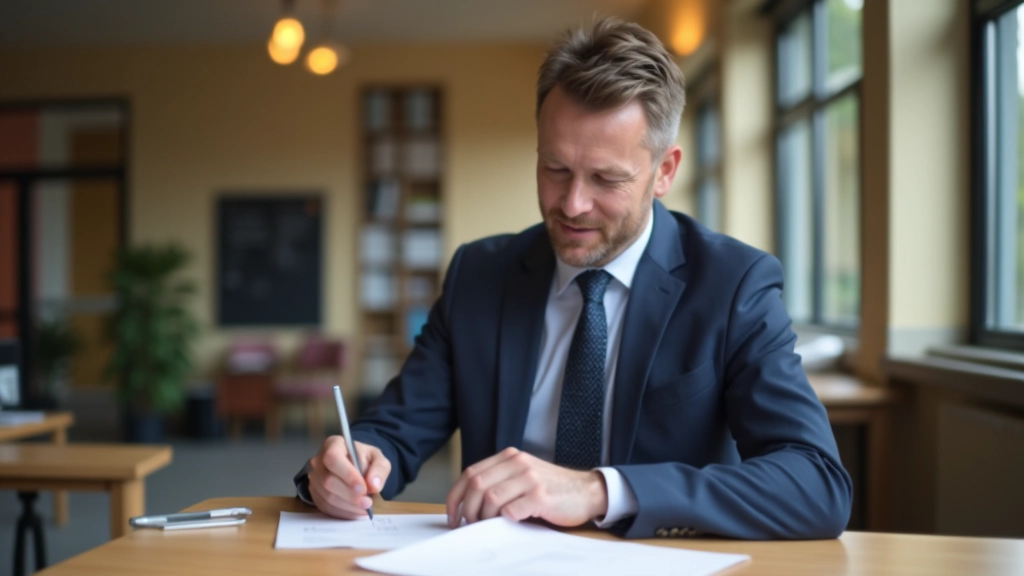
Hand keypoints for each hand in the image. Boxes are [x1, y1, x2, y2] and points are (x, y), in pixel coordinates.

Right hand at [307, 436, 391, 518]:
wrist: (356, 466)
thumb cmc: (364, 460)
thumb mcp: (378, 458)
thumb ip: (380, 468)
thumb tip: (374, 485)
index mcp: (333, 445)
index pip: (333, 458)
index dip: (347, 475)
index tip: (363, 488)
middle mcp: (318, 460)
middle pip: (328, 481)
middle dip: (350, 495)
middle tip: (367, 503)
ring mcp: (314, 478)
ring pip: (326, 497)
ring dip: (348, 506)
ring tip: (365, 508)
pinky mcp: (315, 494)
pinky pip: (325, 507)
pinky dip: (342, 512)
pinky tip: (356, 511)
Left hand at [445, 447, 607, 527]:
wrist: (586, 491)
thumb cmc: (551, 488)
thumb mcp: (523, 475)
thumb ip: (499, 480)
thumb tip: (468, 504)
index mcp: (510, 457)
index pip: (470, 473)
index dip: (455, 496)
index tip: (453, 515)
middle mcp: (518, 463)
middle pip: (477, 485)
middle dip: (468, 510)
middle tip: (470, 525)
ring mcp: (530, 478)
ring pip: (490, 499)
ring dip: (484, 518)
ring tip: (489, 526)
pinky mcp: (541, 496)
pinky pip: (511, 511)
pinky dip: (505, 520)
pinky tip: (511, 522)